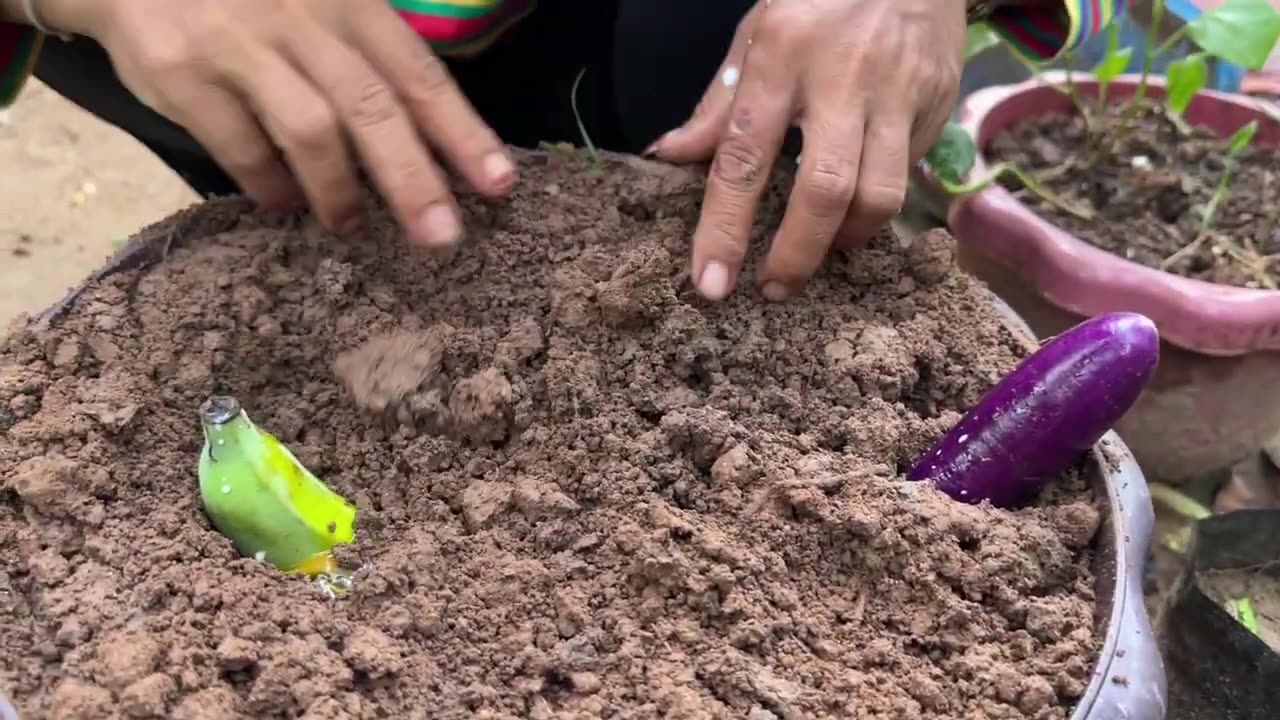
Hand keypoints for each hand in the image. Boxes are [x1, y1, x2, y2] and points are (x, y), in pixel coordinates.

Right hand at [43, 0, 514, 246]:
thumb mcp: (319, 7)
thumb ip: (367, 60)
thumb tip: (435, 146)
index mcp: (348, 0)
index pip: (417, 72)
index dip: (462, 130)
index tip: (500, 183)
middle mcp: (300, 15)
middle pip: (372, 106)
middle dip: (413, 178)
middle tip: (442, 236)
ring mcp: (239, 43)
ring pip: (311, 129)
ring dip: (339, 190)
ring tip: (352, 225)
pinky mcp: (182, 72)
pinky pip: (241, 147)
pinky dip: (271, 187)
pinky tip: (285, 204)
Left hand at [650, 0, 964, 300]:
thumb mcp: (758, 31)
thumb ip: (719, 101)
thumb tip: (669, 157)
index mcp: (782, 56)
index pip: (744, 157)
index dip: (725, 227)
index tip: (712, 282)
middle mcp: (844, 78)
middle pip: (825, 190)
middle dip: (797, 254)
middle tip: (776, 288)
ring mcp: (899, 94)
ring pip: (880, 196)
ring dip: (846, 239)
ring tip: (822, 249)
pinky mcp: (938, 105)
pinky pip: (908, 175)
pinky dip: (879, 204)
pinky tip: (859, 204)